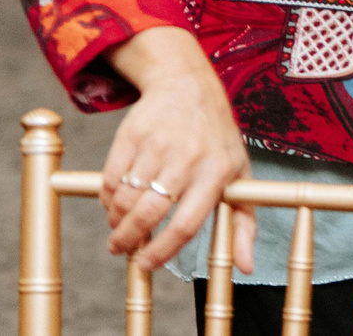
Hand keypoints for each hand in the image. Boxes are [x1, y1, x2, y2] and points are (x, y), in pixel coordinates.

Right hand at [101, 27, 255, 272]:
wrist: (188, 85)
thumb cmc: (216, 139)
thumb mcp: (239, 173)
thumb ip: (243, 222)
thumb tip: (245, 268)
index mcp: (217, 172)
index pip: (187, 224)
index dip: (163, 250)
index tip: (146, 265)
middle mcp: (188, 158)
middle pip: (149, 213)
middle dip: (128, 239)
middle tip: (120, 249)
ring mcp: (158, 144)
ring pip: (125, 198)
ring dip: (116, 220)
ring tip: (118, 226)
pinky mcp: (132, 133)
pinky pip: (110, 177)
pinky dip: (107, 196)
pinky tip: (114, 200)